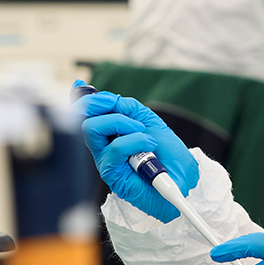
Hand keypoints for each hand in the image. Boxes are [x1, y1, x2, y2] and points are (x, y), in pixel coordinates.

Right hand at [75, 82, 197, 222]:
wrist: (183, 179)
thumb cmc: (169, 156)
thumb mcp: (150, 122)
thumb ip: (131, 109)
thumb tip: (111, 99)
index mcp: (110, 135)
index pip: (85, 116)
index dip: (80, 99)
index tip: (81, 85)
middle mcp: (103, 148)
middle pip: (82, 120)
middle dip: (97, 104)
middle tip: (114, 103)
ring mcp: (106, 161)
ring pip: (92, 129)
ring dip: (120, 122)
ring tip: (142, 131)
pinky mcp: (112, 174)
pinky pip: (115, 148)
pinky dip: (135, 140)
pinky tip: (149, 145)